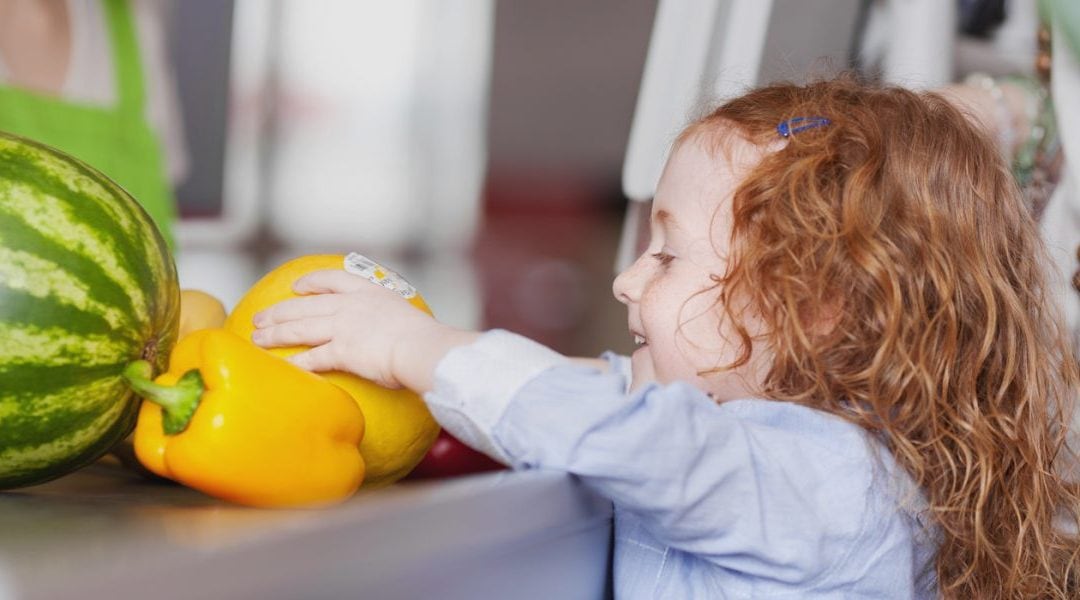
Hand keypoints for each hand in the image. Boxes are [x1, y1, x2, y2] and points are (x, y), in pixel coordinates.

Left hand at [251, 270, 473, 390]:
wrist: (424, 348)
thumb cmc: (424, 338)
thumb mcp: (406, 317)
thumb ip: (391, 322)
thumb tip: (391, 335)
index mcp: (369, 293)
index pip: (333, 280)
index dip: (311, 282)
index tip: (297, 286)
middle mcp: (351, 306)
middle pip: (305, 305)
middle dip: (278, 310)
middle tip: (260, 316)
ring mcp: (343, 326)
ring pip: (299, 328)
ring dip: (274, 333)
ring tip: (257, 339)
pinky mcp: (341, 350)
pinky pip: (311, 358)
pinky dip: (294, 363)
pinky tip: (281, 368)